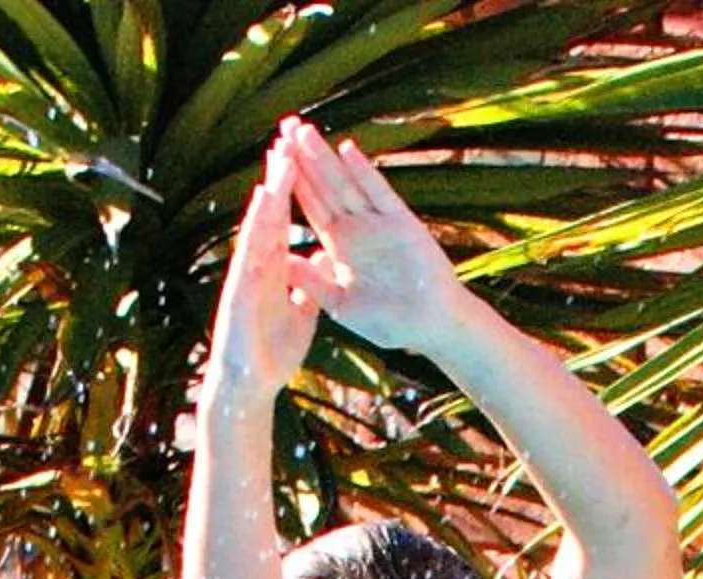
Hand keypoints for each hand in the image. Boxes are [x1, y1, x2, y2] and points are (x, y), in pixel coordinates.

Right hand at [202, 140, 322, 412]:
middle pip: (272, 214)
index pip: (286, 223)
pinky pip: (251, 252)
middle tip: (288, 138)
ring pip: (261, 225)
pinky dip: (257, 225)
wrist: (250, 387)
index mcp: (276, 271)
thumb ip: (312, 287)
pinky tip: (263, 200)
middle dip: (280, 177)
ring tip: (278, 157)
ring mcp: (247, 276)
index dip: (295, 192)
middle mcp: (259, 267)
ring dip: (269, 191)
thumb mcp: (303, 316)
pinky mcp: (240, 289)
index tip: (302, 160)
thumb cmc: (271, 356)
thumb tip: (326, 261)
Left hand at [282, 121, 470, 359]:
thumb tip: (280, 263)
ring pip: (346, 184)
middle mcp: (357, 229)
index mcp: (340, 246)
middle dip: (304, 159)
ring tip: (305, 132)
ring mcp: (378, 223)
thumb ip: (312, 283)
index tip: (273, 158)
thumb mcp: (341, 304)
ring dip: (326, 159)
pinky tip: (348, 151)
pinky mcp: (402, 223)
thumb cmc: (388, 322)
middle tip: (284, 127)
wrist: (430, 327)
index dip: (292, 183)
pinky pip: (379, 194)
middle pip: (324, 187)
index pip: (311, 207)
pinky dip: (364, 173)